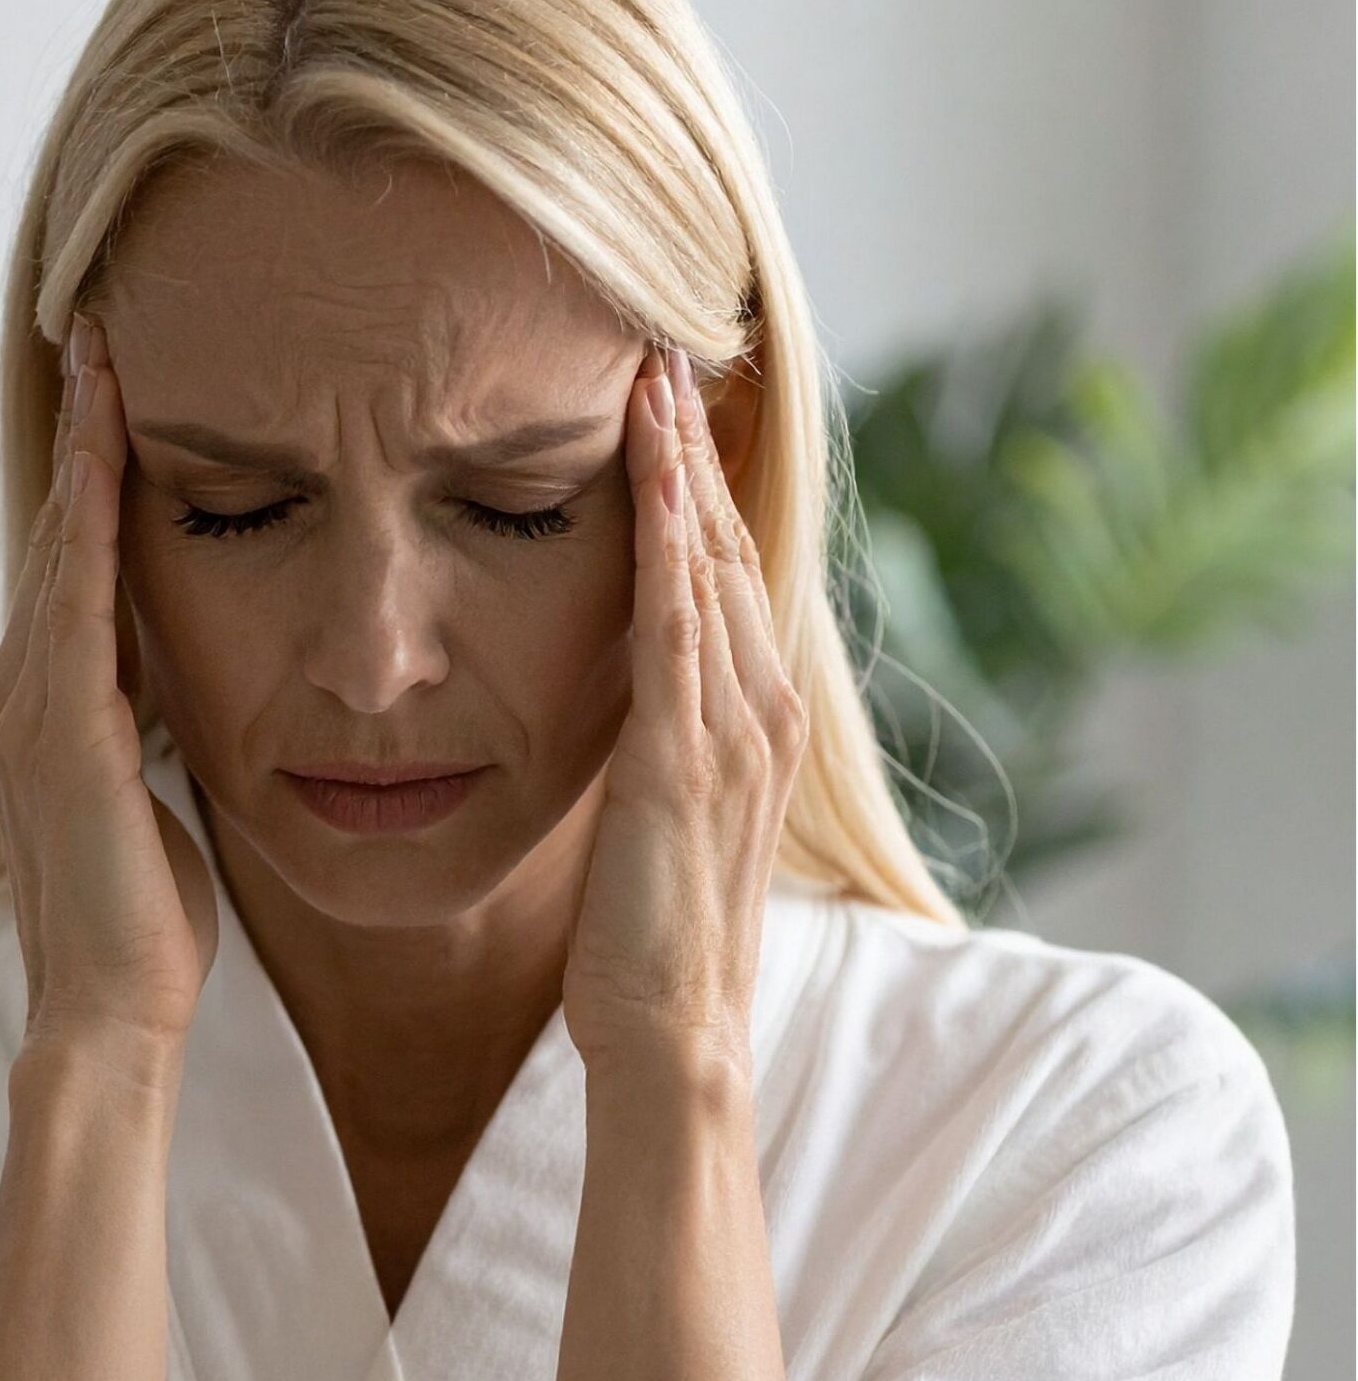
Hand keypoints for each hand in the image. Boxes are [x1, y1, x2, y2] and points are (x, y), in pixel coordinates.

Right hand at [0, 310, 219, 1078]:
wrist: (114, 1007)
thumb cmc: (148, 919)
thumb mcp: (153, 794)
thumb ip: (151, 724)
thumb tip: (178, 681)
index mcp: (40, 712)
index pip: (69, 570)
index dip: (89, 478)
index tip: (114, 393)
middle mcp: (12, 697)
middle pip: (52, 539)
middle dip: (79, 437)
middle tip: (98, 335)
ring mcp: (24, 711)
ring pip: (58, 551)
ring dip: (83, 451)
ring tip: (103, 359)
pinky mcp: (60, 731)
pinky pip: (78, 599)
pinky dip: (88, 518)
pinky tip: (107, 451)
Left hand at [562, 346, 808, 1076]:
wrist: (670, 1031)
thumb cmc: (649, 933)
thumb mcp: (657, 810)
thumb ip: (653, 737)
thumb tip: (620, 687)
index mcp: (754, 718)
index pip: (724, 573)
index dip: (700, 484)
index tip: (668, 402)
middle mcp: (761, 709)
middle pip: (727, 547)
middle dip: (696, 448)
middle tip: (664, 349)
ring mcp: (733, 730)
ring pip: (708, 566)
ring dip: (682, 468)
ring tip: (653, 377)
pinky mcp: (686, 757)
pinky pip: (677, 625)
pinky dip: (665, 542)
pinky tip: (648, 477)